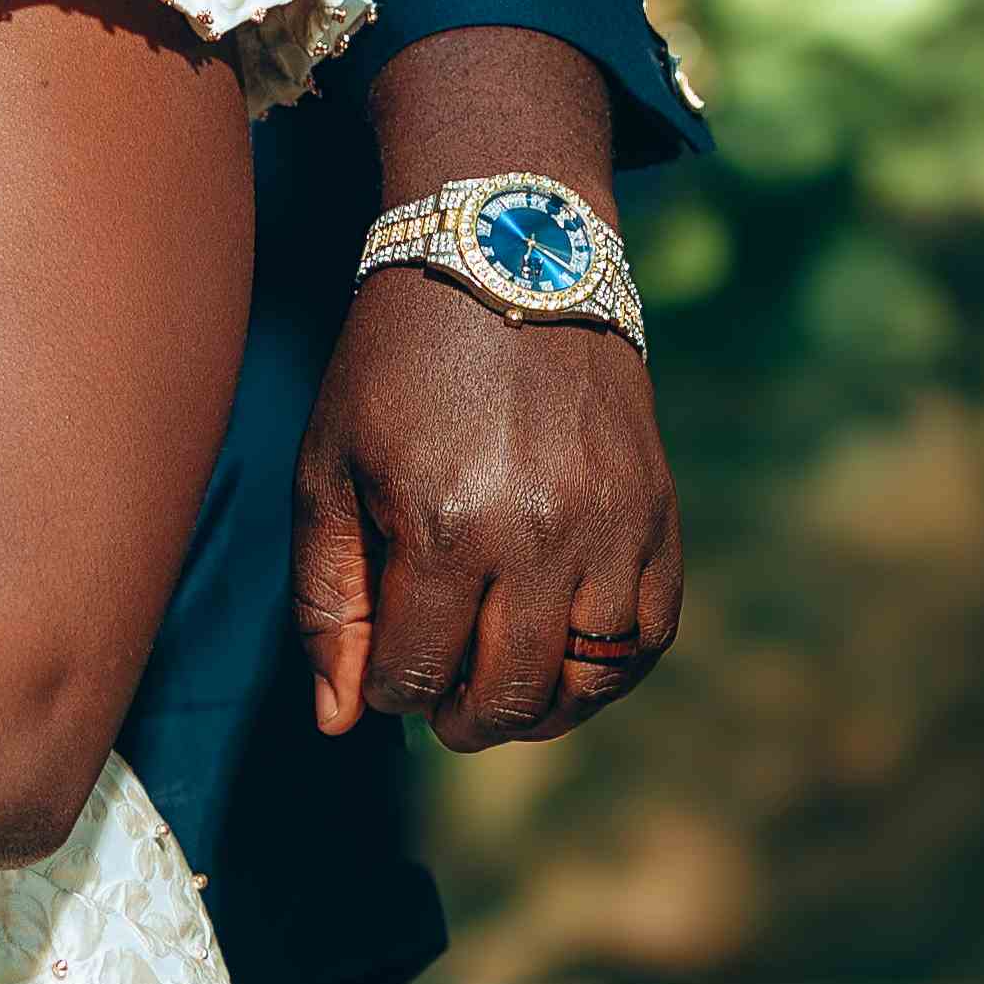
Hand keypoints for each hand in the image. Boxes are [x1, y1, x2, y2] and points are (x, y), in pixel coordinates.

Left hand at [293, 272, 682, 753]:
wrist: (503, 263)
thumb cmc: (393, 370)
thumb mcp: (326, 471)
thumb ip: (327, 601)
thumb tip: (339, 721)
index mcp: (440, 524)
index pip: (415, 675)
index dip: (390, 693)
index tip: (383, 672)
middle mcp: (535, 533)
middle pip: (505, 693)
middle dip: (461, 719)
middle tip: (441, 705)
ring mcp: (609, 525)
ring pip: (587, 681)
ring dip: (538, 709)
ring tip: (501, 692)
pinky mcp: (657, 511)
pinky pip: (650, 635)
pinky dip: (610, 672)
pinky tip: (566, 665)